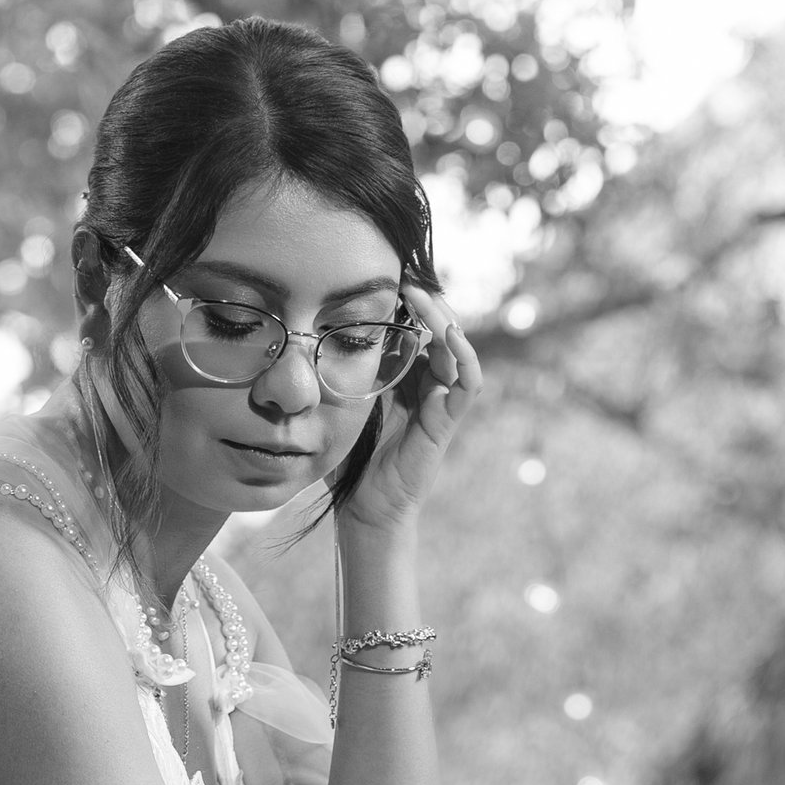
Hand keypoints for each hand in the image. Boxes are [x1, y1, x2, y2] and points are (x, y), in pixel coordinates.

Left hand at [335, 283, 483, 537]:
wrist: (363, 509)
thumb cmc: (349, 460)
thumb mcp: (342, 402)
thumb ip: (342, 369)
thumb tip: (316, 327)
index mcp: (404, 378)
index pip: (416, 329)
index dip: (407, 302)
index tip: (385, 276)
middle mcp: (427, 385)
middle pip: (439, 331)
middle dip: (425, 301)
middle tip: (404, 275)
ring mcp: (441, 402)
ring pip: (456, 348)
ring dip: (442, 318)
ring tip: (420, 294)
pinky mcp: (447, 421)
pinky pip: (468, 382)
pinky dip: (464, 355)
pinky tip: (446, 333)